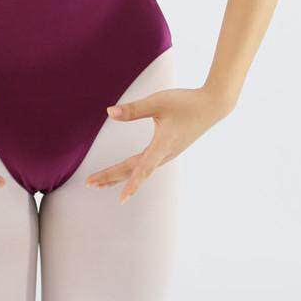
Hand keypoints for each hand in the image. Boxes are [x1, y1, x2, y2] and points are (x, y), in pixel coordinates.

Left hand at [86, 85, 232, 203]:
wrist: (211, 106)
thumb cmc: (185, 102)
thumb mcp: (158, 102)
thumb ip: (134, 109)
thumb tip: (109, 113)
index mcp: (163, 145)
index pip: (143, 168)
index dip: (132, 183)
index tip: (121, 199)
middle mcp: (164, 154)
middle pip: (134, 170)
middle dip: (111, 177)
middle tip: (89, 183)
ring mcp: (167, 154)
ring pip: (139, 169)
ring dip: (119, 176)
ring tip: (99, 183)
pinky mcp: (168, 150)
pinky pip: (146, 165)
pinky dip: (131, 171)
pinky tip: (124, 172)